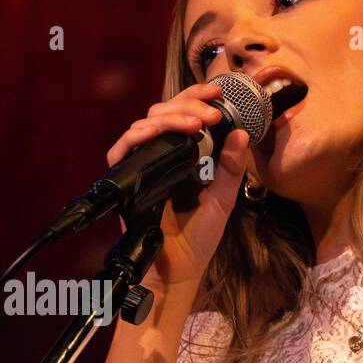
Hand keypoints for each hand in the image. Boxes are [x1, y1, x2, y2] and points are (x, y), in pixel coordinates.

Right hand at [105, 71, 271, 295]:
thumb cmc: (198, 238)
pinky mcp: (125, 180)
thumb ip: (231, 168)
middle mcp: (160, 155)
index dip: (196, 96)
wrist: (177, 270)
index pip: (183, 114)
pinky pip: (122, 149)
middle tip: (210, 111)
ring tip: (195, 123)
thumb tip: (239, 133)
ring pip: (144, 123)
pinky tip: (157, 133)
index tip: (218, 92)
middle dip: (188, 103)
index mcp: (184, 155)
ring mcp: (141, 166)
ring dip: (170, 117)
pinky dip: (138, 136)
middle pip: (162, 111)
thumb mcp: (223, 199)